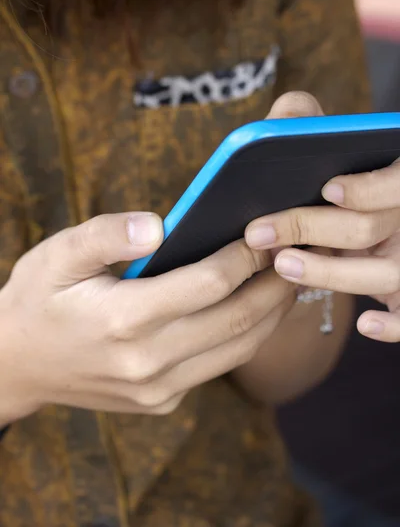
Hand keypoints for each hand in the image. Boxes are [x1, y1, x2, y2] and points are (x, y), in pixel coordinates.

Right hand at [0, 211, 292, 423]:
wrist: (18, 365)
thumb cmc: (38, 300)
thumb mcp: (56, 256)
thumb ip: (104, 235)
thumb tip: (158, 225)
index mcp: (122, 320)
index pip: (207, 284)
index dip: (243, 257)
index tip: (263, 234)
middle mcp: (147, 362)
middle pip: (236, 320)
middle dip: (274, 285)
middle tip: (298, 255)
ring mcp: (157, 389)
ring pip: (237, 349)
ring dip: (271, 314)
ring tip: (288, 281)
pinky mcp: (162, 400)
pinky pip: (217, 366)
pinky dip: (244, 336)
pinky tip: (251, 310)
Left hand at [245, 93, 399, 342]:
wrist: (349, 221)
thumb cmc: (333, 181)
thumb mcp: (326, 150)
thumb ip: (309, 124)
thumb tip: (290, 109)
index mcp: (395, 179)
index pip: (396, 182)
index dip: (370, 187)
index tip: (329, 188)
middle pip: (370, 227)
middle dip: (311, 228)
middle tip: (258, 232)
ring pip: (384, 275)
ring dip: (332, 272)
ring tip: (282, 266)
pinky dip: (394, 324)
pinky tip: (365, 324)